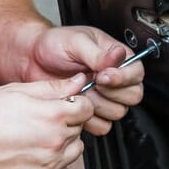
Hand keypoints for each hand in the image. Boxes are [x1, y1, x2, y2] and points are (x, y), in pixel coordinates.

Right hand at [0, 74, 93, 168]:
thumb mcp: (17, 92)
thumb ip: (53, 87)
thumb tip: (78, 81)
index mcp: (53, 116)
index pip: (87, 107)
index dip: (76, 103)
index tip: (63, 104)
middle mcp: (56, 141)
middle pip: (80, 127)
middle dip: (67, 121)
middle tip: (40, 120)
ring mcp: (51, 164)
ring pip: (75, 149)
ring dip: (64, 142)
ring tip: (36, 137)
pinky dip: (54, 162)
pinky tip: (33, 153)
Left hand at [24, 26, 145, 135]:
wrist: (31, 60)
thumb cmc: (53, 45)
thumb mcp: (76, 42)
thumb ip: (97, 53)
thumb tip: (118, 56)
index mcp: (117, 58)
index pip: (136, 73)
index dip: (123, 78)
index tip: (103, 75)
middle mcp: (115, 78)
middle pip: (132, 96)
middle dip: (110, 92)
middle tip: (91, 82)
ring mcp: (104, 97)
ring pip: (118, 112)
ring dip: (97, 104)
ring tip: (80, 91)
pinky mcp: (91, 112)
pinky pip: (102, 126)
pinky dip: (88, 118)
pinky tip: (76, 103)